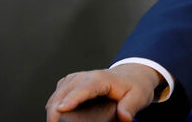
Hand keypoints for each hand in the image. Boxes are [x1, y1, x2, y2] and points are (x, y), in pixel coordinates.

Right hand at [46, 64, 163, 121]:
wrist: (133, 75)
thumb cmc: (134, 85)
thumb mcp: (138, 96)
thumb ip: (130, 107)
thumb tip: (123, 117)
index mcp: (101, 79)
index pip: (82, 88)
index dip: (71, 99)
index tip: (61, 109)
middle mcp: (87, 76)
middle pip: (65, 90)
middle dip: (55, 107)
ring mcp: (78, 78)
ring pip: (59, 90)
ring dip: (53, 105)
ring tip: (53, 121)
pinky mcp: (74, 82)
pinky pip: (59, 90)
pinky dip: (54, 101)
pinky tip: (55, 112)